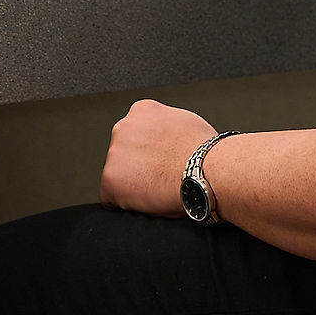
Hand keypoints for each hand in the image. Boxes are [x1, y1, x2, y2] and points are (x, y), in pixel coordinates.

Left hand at [99, 100, 216, 216]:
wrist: (205, 170)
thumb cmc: (204, 151)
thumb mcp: (185, 121)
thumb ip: (166, 126)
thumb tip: (167, 136)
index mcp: (142, 111)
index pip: (136, 133)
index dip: (148, 151)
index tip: (157, 160)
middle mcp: (123, 128)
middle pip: (124, 152)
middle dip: (137, 165)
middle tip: (158, 176)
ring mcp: (114, 153)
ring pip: (117, 174)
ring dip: (132, 183)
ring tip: (157, 189)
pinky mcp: (110, 180)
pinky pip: (110, 198)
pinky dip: (125, 203)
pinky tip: (145, 202)